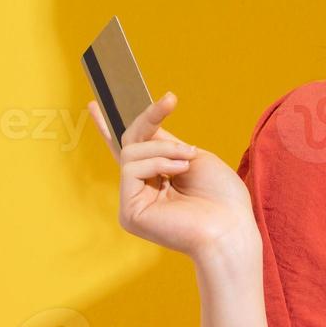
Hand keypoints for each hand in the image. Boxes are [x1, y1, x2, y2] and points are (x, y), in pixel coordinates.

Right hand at [87, 91, 257, 259]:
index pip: (130, 151)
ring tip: (188, 160)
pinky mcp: (129, 211)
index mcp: (159, 178)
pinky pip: (131, 169)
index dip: (109, 129)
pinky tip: (177, 173)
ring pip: (131, 153)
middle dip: (149, 120)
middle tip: (170, 101)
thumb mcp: (194, 158)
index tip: (95, 105)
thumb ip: (165, 145)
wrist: (231, 225)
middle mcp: (143, 189)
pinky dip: (157, 164)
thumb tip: (144, 131)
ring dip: (163, 149)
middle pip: (130, 144)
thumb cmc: (223, 196)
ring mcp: (134, 201)